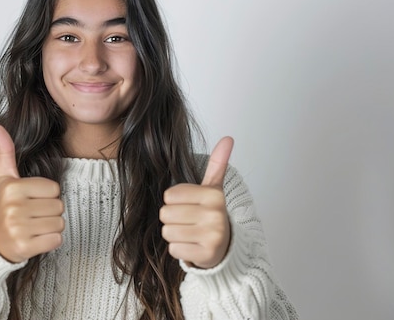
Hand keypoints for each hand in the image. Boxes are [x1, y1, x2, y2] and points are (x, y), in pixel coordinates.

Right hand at [0, 125, 64, 262]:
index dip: (47, 195)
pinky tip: (35, 239)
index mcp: (12, 188)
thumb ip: (5, 152)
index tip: (30, 200)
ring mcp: (18, 229)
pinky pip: (56, 240)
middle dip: (50, 211)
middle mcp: (13, 208)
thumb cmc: (4, 206)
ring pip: (59, 223)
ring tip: (33, 226)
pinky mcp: (24, 248)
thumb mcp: (3, 179)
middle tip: (32, 215)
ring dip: (51, 226)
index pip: (54, 188)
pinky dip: (50, 241)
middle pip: (58, 206)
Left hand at [159, 137, 233, 268]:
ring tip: (190, 232)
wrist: (225, 246)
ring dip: (174, 233)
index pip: (169, 195)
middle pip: (165, 213)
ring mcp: (212, 236)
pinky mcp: (206, 255)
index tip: (190, 205)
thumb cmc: (210, 214)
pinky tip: (192, 245)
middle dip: (172, 218)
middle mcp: (215, 215)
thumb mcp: (213, 189)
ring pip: (167, 232)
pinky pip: (173, 249)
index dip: (174, 201)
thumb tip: (228, 138)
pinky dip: (179, 248)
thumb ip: (217, 163)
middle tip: (189, 220)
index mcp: (214, 195)